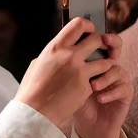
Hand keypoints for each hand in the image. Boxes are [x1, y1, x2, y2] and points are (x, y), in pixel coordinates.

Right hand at [17, 17, 114, 133]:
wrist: (34, 113)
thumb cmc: (32, 90)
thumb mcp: (38, 65)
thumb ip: (52, 55)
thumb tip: (60, 50)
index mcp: (54, 48)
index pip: (78, 24)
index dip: (89, 26)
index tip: (91, 31)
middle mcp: (68, 56)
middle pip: (97, 39)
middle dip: (101, 44)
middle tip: (100, 50)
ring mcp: (79, 71)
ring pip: (105, 61)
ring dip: (104, 65)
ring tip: (99, 70)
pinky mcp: (85, 87)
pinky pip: (99, 80)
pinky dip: (98, 83)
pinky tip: (91, 87)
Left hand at [72, 33, 132, 137]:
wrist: (87, 126)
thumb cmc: (75, 102)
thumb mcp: (67, 82)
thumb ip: (65, 66)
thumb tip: (55, 49)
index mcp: (95, 59)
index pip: (100, 39)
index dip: (98, 33)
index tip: (92, 31)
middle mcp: (109, 66)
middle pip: (116, 46)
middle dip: (111, 45)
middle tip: (104, 48)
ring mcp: (119, 79)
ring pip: (118, 69)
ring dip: (104, 77)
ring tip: (93, 87)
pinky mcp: (126, 94)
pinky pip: (124, 88)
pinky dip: (110, 92)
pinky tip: (99, 97)